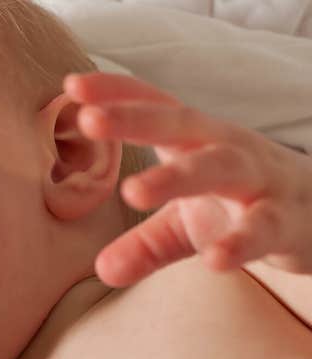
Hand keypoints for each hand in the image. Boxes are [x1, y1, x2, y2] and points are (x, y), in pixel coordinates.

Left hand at [64, 72, 311, 286]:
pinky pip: (264, 227)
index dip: (117, 94)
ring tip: (133, 192)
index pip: (155, 106)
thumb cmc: (239, 206)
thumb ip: (144, 244)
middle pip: (180, 124)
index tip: (72, 87)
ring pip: (220, 167)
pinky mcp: (287, 220)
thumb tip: (104, 270)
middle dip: (134, 119)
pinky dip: (240, 240)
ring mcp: (260, 180)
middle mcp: (226, 149)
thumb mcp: (185, 224)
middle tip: (89, 120)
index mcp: (196, 141)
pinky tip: (215, 259)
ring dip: (176, 177)